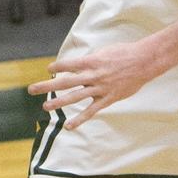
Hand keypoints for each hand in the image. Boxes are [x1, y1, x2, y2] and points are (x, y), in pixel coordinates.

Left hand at [28, 40, 159, 128]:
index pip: (70, 64)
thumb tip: (80, 66)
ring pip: (75, 97)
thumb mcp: (105, 52)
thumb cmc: (125, 53)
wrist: (145, 62)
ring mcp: (100, 88)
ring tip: (44, 107)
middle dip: (47, 85)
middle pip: (66, 81)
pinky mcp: (108, 99)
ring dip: (59, 102)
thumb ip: (91, 61)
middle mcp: (93, 75)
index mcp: (92, 61)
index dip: (58, 67)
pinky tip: (68, 126)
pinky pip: (91, 111)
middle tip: (32, 89)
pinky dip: (80, 119)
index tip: (49, 69)